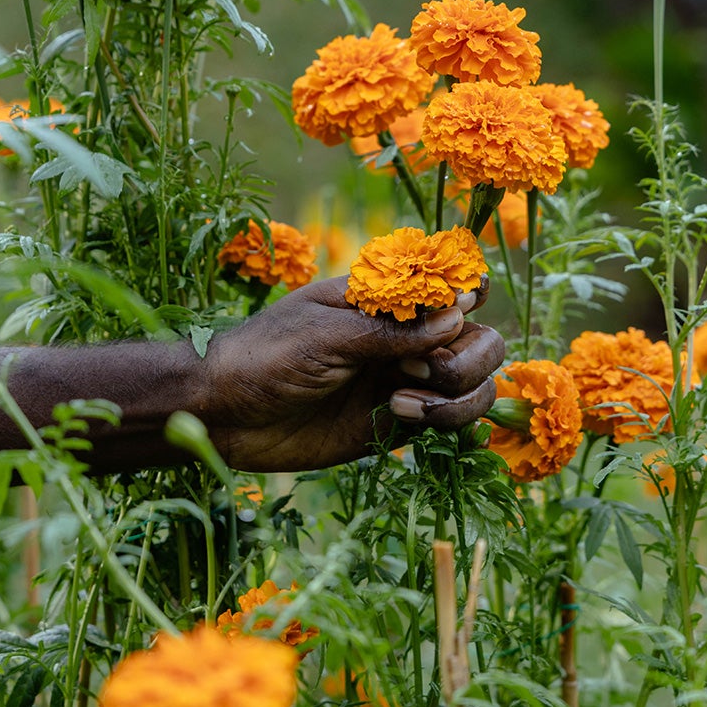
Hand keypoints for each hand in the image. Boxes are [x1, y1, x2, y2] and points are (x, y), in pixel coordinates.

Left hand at [201, 274, 502, 471]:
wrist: (224, 415)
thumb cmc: (264, 356)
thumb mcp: (324, 333)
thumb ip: (390, 329)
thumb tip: (459, 313)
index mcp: (385, 298)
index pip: (453, 283)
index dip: (470, 291)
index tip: (459, 305)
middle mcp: (406, 336)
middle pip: (482, 337)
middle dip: (467, 355)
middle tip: (418, 367)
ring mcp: (406, 380)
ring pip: (476, 383)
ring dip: (457, 393)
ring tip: (402, 401)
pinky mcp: (399, 423)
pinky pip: (451, 420)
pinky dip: (445, 419)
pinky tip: (400, 415)